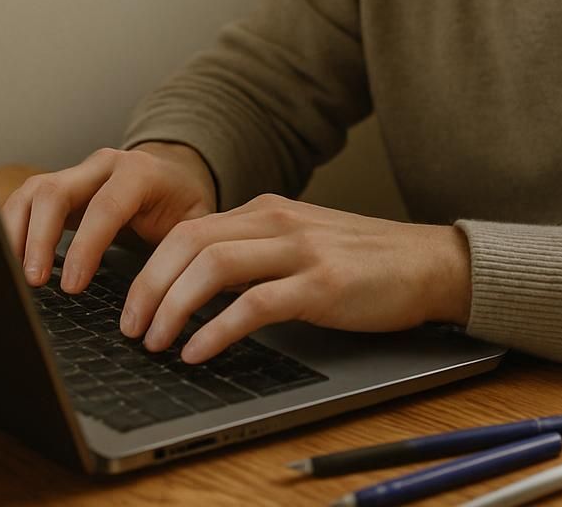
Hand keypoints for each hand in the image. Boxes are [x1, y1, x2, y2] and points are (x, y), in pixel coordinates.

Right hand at [0, 143, 216, 291]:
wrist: (174, 173)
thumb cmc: (183, 204)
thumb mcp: (195, 224)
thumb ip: (179, 251)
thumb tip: (163, 297)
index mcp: (139, 173)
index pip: (105, 206)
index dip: (85, 247)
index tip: (72, 286)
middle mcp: (101, 166)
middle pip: (55, 192)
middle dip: (40, 239)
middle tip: (35, 282)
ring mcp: (76, 173)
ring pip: (32, 193)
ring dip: (16, 234)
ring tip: (14, 276)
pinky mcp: (58, 186)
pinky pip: (26, 201)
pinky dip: (12, 230)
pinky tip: (11, 262)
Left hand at [118, 194, 471, 363]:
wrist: (431, 263)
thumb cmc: (366, 262)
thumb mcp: (301, 243)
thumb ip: (255, 252)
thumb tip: (197, 287)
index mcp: (266, 210)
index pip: (187, 230)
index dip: (148, 268)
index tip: (130, 306)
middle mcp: (276, 221)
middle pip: (187, 243)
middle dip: (147, 288)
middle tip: (130, 328)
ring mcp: (299, 250)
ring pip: (212, 267)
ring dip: (172, 307)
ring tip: (156, 342)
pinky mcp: (322, 285)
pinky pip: (253, 304)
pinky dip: (216, 330)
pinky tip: (199, 351)